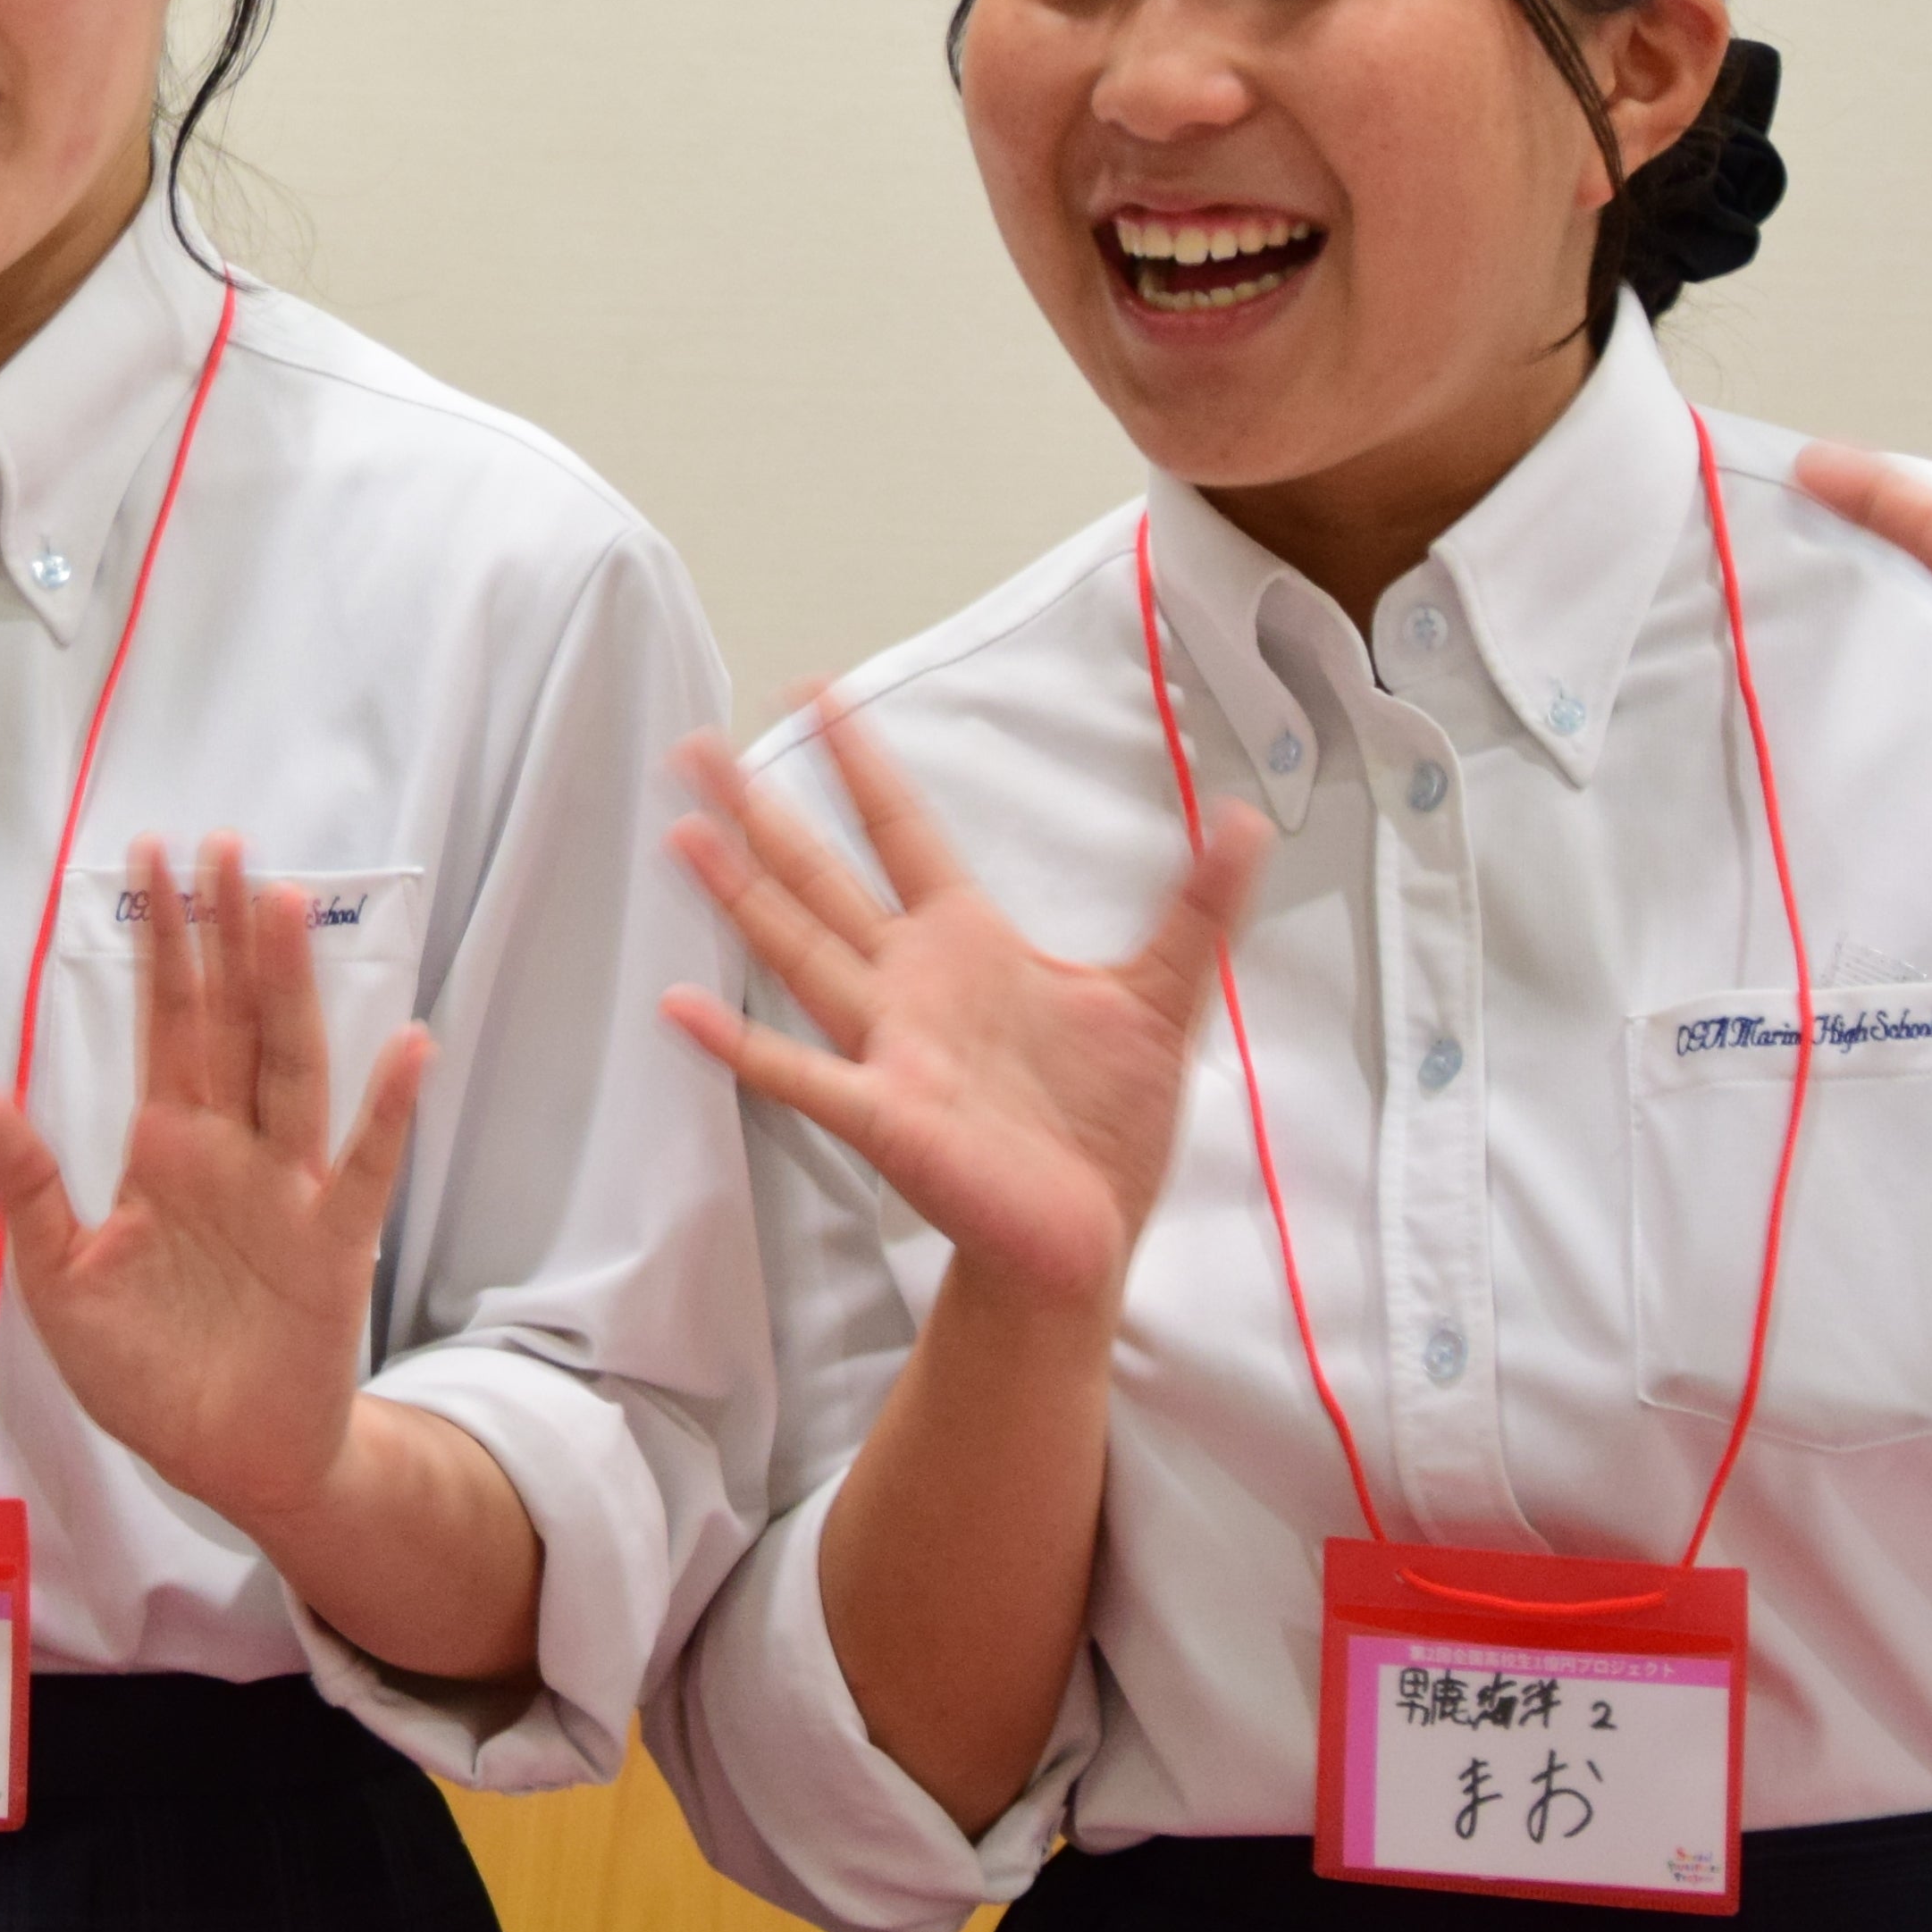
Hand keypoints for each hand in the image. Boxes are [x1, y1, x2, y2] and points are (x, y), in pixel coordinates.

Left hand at [0, 834, 425, 1534]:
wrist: (225, 1461)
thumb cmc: (147, 1369)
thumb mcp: (61, 1283)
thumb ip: (30, 1188)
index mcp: (165, 1148)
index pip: (163, 1023)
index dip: (159, 945)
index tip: (150, 857)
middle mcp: (231, 1149)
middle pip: (229, 1022)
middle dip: (223, 936)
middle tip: (220, 845)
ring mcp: (287, 1190)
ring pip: (291, 1069)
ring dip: (287, 992)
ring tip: (282, 909)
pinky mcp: (333, 1247)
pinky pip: (364, 1169)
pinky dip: (387, 1112)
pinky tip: (406, 1047)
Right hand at [661, 699, 1261, 1314]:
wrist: (1086, 1238)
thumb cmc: (1105, 1126)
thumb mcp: (1162, 999)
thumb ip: (1197, 909)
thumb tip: (1251, 822)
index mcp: (967, 945)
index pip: (903, 832)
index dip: (861, 765)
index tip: (818, 694)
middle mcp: (911, 985)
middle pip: (821, 878)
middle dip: (760, 813)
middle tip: (695, 751)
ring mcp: (890, 1047)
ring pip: (801, 952)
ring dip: (740, 896)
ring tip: (683, 836)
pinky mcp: (887, 1116)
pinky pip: (801, 1075)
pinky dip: (739, 1045)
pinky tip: (680, 1010)